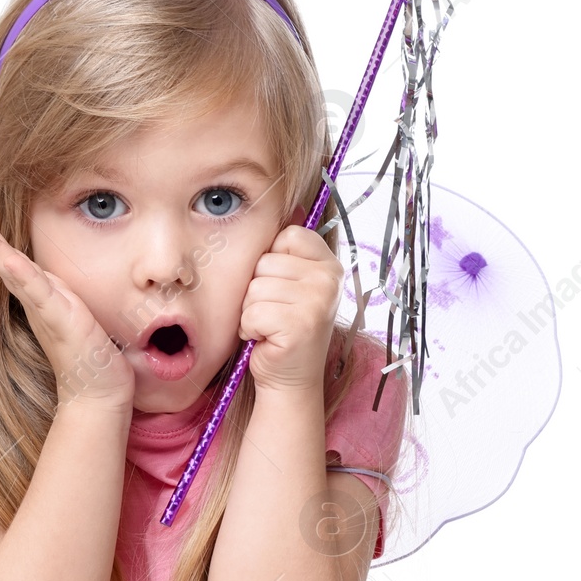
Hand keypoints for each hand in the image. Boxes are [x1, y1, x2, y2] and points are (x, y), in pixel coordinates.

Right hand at [0, 208, 134, 407]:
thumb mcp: (79, 315)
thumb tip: (60, 281)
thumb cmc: (91, 357)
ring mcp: (45, 311)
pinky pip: (38, 291)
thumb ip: (66, 297)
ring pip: (14, 271)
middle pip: (5, 262)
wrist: (99, 394)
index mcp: (42, 298)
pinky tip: (5, 258)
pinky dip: (20, 272)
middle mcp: (37, 303)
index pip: (15, 263)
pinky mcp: (59, 320)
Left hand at [239, 217, 342, 394]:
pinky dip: (250, 329)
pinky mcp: (301, 324)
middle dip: (256, 292)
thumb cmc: (281, 328)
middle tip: (274, 314)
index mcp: (329, 263)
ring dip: (251, 312)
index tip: (282, 289)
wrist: (289, 378)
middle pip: (264, 263)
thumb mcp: (290, 284)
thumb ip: (288, 252)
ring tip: (269, 327)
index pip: (287, 236)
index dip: (271, 263)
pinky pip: (253, 312)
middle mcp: (330, 279)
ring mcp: (319, 301)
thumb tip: (293, 202)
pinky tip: (266, 339)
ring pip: (255, 288)